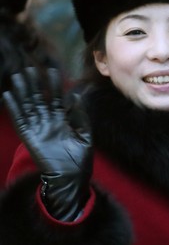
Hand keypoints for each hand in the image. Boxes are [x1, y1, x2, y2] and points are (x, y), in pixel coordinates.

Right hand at [2, 68, 91, 220]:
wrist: (71, 177)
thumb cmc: (80, 159)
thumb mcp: (85, 135)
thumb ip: (80, 116)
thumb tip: (77, 97)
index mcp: (62, 121)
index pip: (56, 99)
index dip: (54, 85)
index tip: (52, 70)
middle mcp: (48, 122)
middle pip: (39, 99)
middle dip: (35, 84)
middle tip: (31, 67)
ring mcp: (38, 129)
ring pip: (28, 106)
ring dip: (23, 92)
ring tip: (18, 77)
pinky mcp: (29, 137)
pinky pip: (21, 120)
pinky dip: (14, 109)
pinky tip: (8, 96)